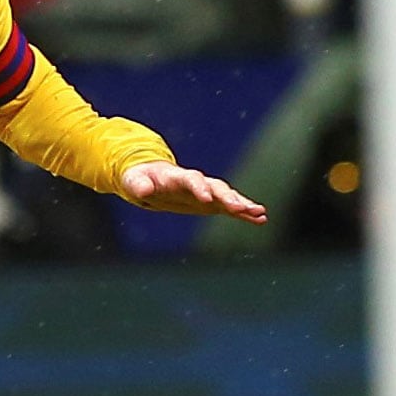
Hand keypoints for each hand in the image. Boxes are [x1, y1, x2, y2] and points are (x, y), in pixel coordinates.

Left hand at [118, 160, 266, 224]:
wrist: (151, 178)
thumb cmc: (140, 179)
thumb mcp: (134, 181)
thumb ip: (138, 184)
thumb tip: (143, 190)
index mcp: (177, 176)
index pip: (191, 179)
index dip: (199, 187)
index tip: (206, 198)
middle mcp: (196, 183)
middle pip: (215, 186)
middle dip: (228, 196)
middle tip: (240, 207)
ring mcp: (206, 192)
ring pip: (227, 196)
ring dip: (242, 204)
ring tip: (259, 213)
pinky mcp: (211, 203)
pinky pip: (230, 208)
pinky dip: (244, 213)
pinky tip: (260, 219)